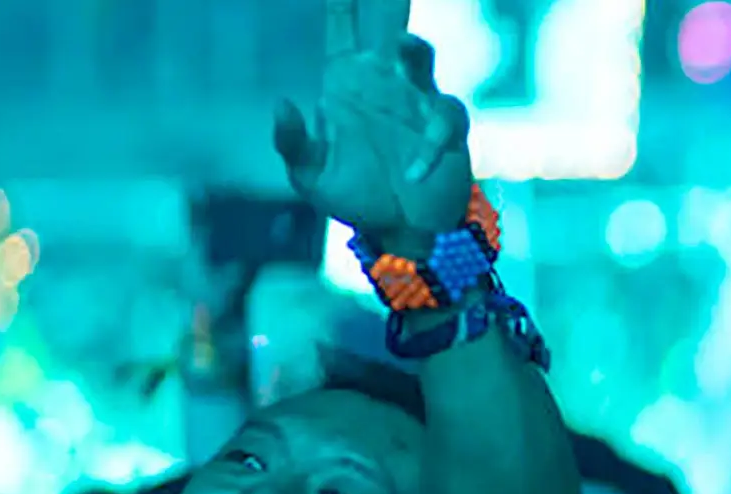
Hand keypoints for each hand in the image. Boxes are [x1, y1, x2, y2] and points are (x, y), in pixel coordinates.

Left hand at [274, 0, 473, 247]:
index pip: (342, 29)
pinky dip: (431, 143)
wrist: (402, 233)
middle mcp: (384, 83)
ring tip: (403, 43)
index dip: (342, 3)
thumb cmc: (354, 198)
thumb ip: (293, 142)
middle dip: (390, 3)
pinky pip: (443, 119)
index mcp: (347, 83)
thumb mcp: (311, 176)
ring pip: (421, 59)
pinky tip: (414, 172)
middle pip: (388, 25)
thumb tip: (282, 102)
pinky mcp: (447, 128)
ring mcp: (418, 102)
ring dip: (413, 49)